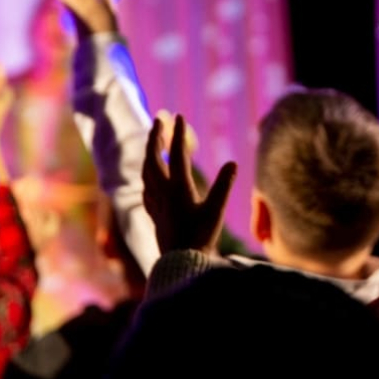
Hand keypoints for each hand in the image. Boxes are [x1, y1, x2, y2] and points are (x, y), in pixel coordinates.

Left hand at [142, 113, 236, 254]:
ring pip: (146, 170)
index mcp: (178, 188)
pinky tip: (149, 174)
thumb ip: (223, 186)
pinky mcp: (153, 211)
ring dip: (149, 152)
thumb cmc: (200, 237)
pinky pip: (145, 185)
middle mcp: (162, 191)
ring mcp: (155, 201)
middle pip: (154, 157)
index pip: (177, 154)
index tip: (178, 115)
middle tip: (158, 120)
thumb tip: (233, 163)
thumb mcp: (216, 211)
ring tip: (153, 140)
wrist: (180, 262)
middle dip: (155, 137)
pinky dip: (147, 172)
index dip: (178, 134)